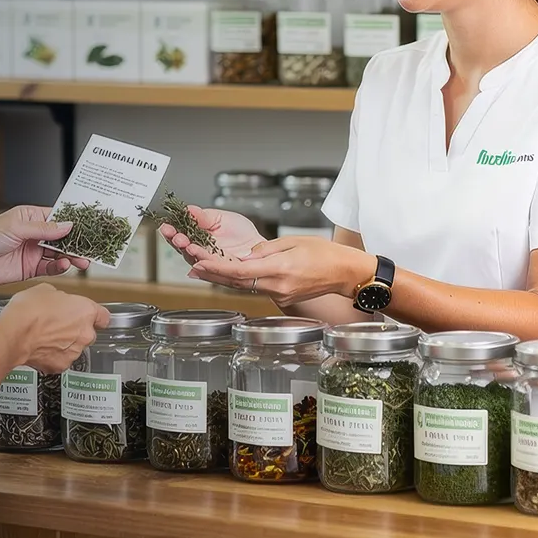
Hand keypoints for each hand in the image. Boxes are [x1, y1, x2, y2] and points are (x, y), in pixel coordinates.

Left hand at [0, 206, 89, 286]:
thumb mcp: (15, 227)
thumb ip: (43, 229)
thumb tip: (67, 225)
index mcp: (30, 217)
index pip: (58, 218)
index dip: (74, 223)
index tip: (89, 227)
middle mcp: (34, 234)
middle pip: (62, 238)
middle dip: (77, 243)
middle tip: (90, 248)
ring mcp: (32, 252)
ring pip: (59, 254)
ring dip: (71, 257)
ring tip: (81, 260)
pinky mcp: (29, 268)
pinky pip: (49, 268)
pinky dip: (59, 268)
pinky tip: (64, 266)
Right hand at [0, 283, 108, 374]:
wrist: (14, 334)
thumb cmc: (28, 311)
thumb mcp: (45, 290)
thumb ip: (59, 297)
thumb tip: (56, 301)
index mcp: (85, 311)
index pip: (103, 316)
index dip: (95, 315)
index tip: (91, 316)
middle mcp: (84, 333)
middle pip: (87, 332)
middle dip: (75, 329)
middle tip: (57, 323)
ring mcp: (74, 351)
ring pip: (74, 347)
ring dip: (64, 342)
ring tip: (45, 335)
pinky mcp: (61, 365)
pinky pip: (61, 359)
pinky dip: (53, 355)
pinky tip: (40, 346)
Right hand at [158, 205, 263, 265]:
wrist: (258, 247)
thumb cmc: (240, 233)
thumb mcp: (220, 217)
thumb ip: (203, 215)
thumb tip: (187, 209)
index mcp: (196, 234)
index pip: (178, 232)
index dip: (171, 229)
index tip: (167, 226)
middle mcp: (197, 248)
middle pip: (180, 246)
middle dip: (175, 240)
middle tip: (175, 235)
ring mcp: (205, 260)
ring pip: (191, 256)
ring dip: (185, 249)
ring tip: (184, 242)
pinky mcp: (215, 269)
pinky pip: (206, 265)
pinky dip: (200, 258)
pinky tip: (195, 252)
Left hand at [190, 235, 374, 304]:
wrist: (345, 273)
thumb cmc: (325, 254)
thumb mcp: (294, 241)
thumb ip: (266, 249)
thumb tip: (245, 256)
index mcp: (280, 270)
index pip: (240, 272)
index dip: (216, 268)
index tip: (199, 262)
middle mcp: (277, 286)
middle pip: (237, 283)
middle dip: (212, 274)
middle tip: (192, 266)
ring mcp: (279, 294)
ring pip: (243, 287)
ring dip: (222, 279)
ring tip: (201, 270)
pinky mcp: (281, 296)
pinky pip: (254, 288)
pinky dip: (237, 282)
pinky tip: (225, 276)